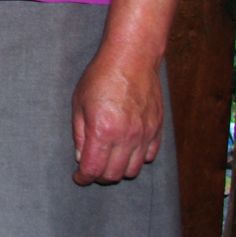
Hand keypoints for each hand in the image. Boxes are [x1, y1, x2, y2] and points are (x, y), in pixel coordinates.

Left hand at [71, 48, 163, 185]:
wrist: (131, 58)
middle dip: (99, 176)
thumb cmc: (100, 77)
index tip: (79, 177)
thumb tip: (81, 157)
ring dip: (119, 170)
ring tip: (107, 160)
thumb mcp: (79, 103)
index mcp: (103, 131)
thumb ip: (80, 134)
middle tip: (90, 169)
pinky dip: (137, 159)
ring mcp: (145, 134)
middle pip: (114, 174)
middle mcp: (127, 136)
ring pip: (134, 170)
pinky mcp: (157, 129)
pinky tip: (126, 150)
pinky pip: (149, 156)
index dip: (84, 178)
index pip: (94, 169)